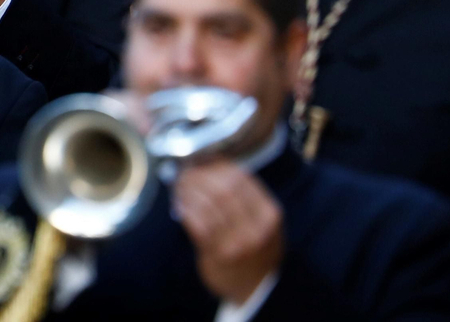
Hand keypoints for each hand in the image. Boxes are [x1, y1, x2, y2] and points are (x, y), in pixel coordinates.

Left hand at [174, 161, 283, 305]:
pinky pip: (198, 223)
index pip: (241, 178)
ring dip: (189, 190)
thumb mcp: (264, 221)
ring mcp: (238, 242)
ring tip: (179, 185)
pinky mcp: (218, 254)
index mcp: (270, 213)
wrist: (256, 289)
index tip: (202, 160)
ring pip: (208, 204)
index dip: (217, 165)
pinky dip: (186, 209)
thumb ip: (246, 196)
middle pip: (223, 189)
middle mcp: (257, 227)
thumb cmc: (255, 248)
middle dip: (200, 175)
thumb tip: (212, 164)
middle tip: (186, 171)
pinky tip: (180, 204)